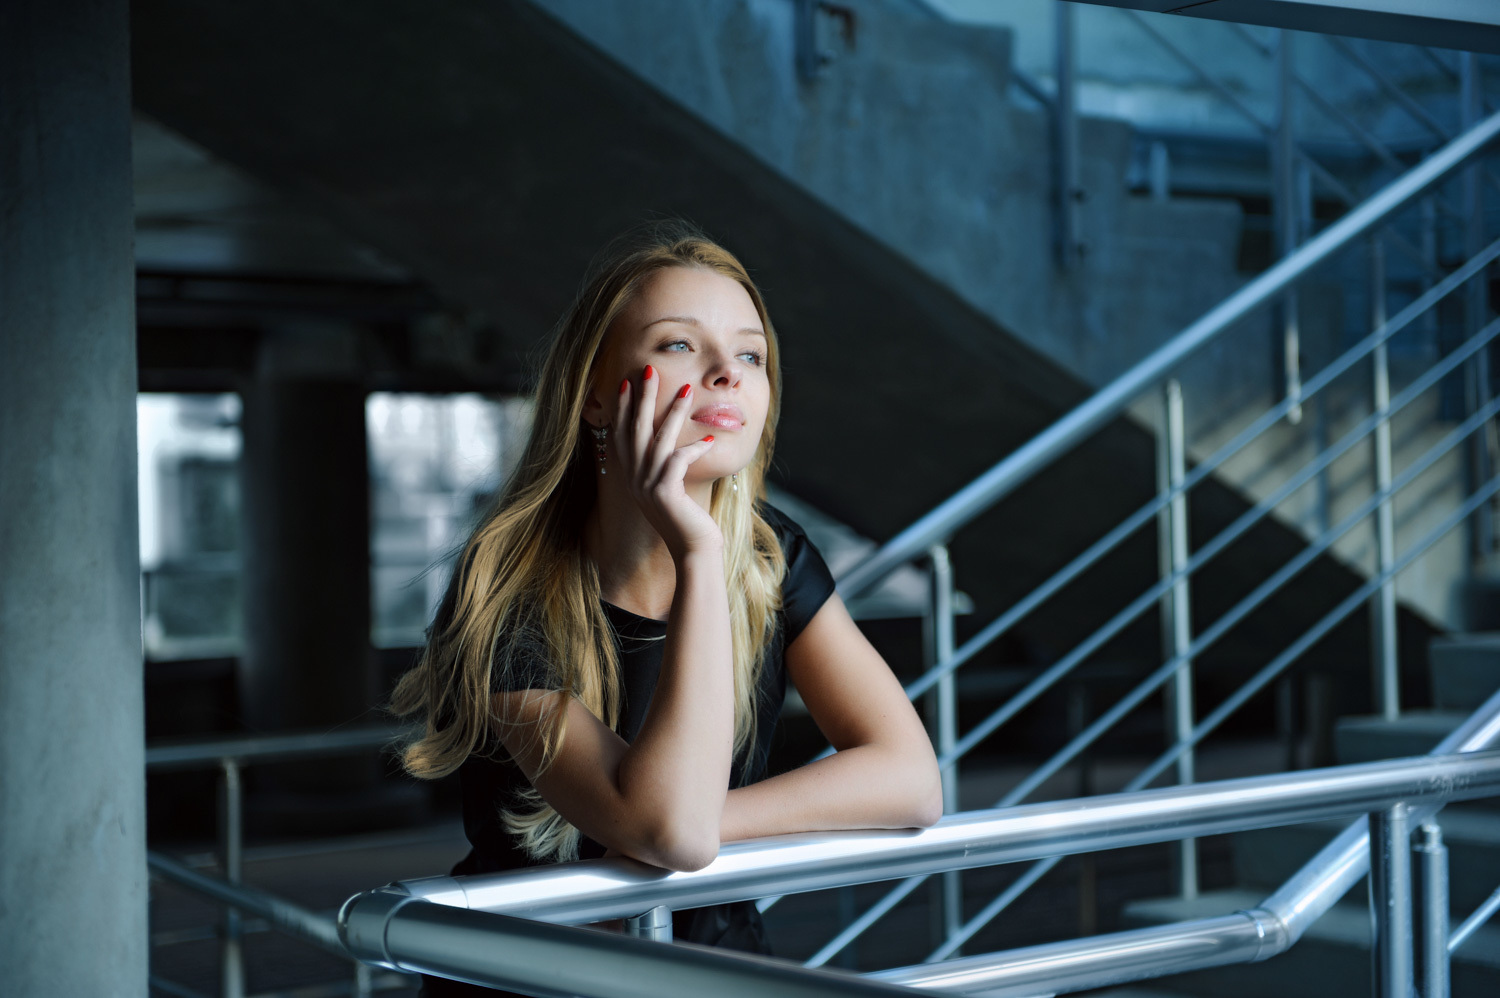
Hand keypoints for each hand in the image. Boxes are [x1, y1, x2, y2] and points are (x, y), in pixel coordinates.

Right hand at [614, 365, 722, 558]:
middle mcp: (634, 480)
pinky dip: (695, 447)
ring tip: (686, 389)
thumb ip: (665, 468)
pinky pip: (678, 460)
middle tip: (650, 370)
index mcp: (632, 477)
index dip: (623, 408)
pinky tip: (709, 439)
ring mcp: (647, 487)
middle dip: (643, 397)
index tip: (627, 383)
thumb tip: (673, 445)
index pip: (622, 435)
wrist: (693, 551)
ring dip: (673, 412)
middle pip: (636, 429)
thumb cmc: (686, 520)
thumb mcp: (669, 489)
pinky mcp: (665, 494)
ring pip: (659, 440)